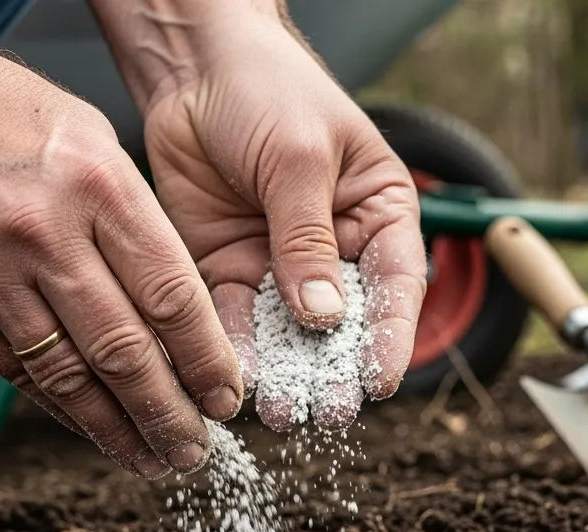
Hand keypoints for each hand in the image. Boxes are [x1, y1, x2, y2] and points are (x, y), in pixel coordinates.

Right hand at [0, 43, 241, 477]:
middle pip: (122, 348)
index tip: (228, 399)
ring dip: (116, 428)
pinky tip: (96, 430)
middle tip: (196, 451)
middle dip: (167, 411)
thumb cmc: (18, 119)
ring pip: (67, 374)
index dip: (205, 359)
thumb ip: (142, 226)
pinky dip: (62, 407)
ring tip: (153, 458)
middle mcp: (45, 233)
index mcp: (101, 187)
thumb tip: (190, 319)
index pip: (170, 296)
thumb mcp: (100, 145)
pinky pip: (18, 371)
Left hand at [138, 7, 425, 430]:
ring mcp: (279, 261)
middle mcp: (334, 247)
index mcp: (378, 214)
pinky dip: (233, 349)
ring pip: (287, 330)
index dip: (390, 338)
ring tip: (281, 411)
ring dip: (285, 370)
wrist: (193, 64)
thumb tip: (324, 317)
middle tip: (327, 412)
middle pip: (341, 322)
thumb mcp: (299, 160)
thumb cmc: (269, 89)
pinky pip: (233, 318)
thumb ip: (307, 239)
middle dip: (334, 368)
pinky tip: (233, 379)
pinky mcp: (228, 267)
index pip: (393, 286)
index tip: (382, 383)